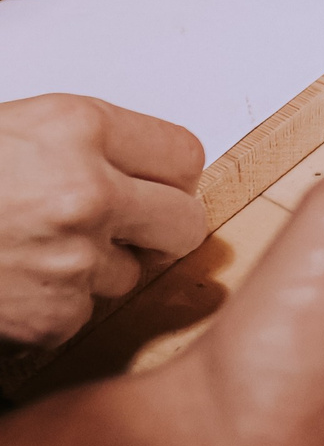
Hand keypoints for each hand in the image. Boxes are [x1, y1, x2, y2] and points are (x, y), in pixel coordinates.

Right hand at [0, 95, 205, 348]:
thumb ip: (86, 146)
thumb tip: (147, 174)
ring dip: (95, 270)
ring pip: (130, 275)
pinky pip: (81, 315)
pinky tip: (12, 284)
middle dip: (157, 229)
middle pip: (185, 223)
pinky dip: (53, 308)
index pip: (185, 156)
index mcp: (78, 128)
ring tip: (31, 251)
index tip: (152, 185)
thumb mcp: (14, 129)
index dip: (167, 176)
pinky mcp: (52, 317)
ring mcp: (72, 260)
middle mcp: (87, 192)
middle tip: (123, 229)